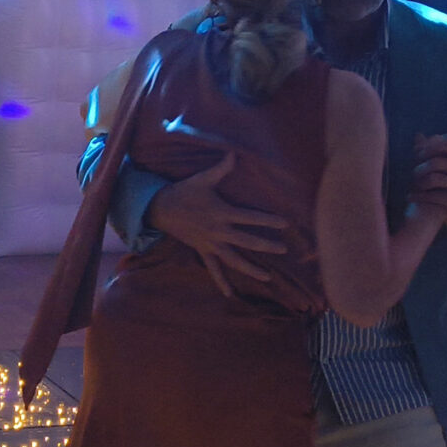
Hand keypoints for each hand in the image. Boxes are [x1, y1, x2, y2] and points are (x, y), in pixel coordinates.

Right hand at [147, 153, 288, 298]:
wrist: (161, 209)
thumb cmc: (184, 192)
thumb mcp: (203, 178)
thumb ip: (221, 168)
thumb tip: (234, 153)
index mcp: (222, 213)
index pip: (251, 218)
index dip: (269, 220)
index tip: (286, 224)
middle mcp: (219, 232)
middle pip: (247, 242)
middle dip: (267, 246)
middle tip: (284, 250)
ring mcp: (210, 244)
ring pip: (234, 260)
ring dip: (251, 269)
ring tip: (268, 277)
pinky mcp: (203, 251)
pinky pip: (213, 269)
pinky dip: (221, 282)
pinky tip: (231, 294)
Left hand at [408, 133, 446, 231]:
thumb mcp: (443, 165)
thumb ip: (432, 150)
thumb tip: (418, 135)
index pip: (445, 145)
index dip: (427, 149)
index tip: (415, 155)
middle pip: (436, 163)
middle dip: (419, 167)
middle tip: (410, 172)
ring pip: (434, 179)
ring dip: (418, 182)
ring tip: (410, 185)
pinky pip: (434, 196)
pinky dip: (419, 196)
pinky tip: (409, 196)